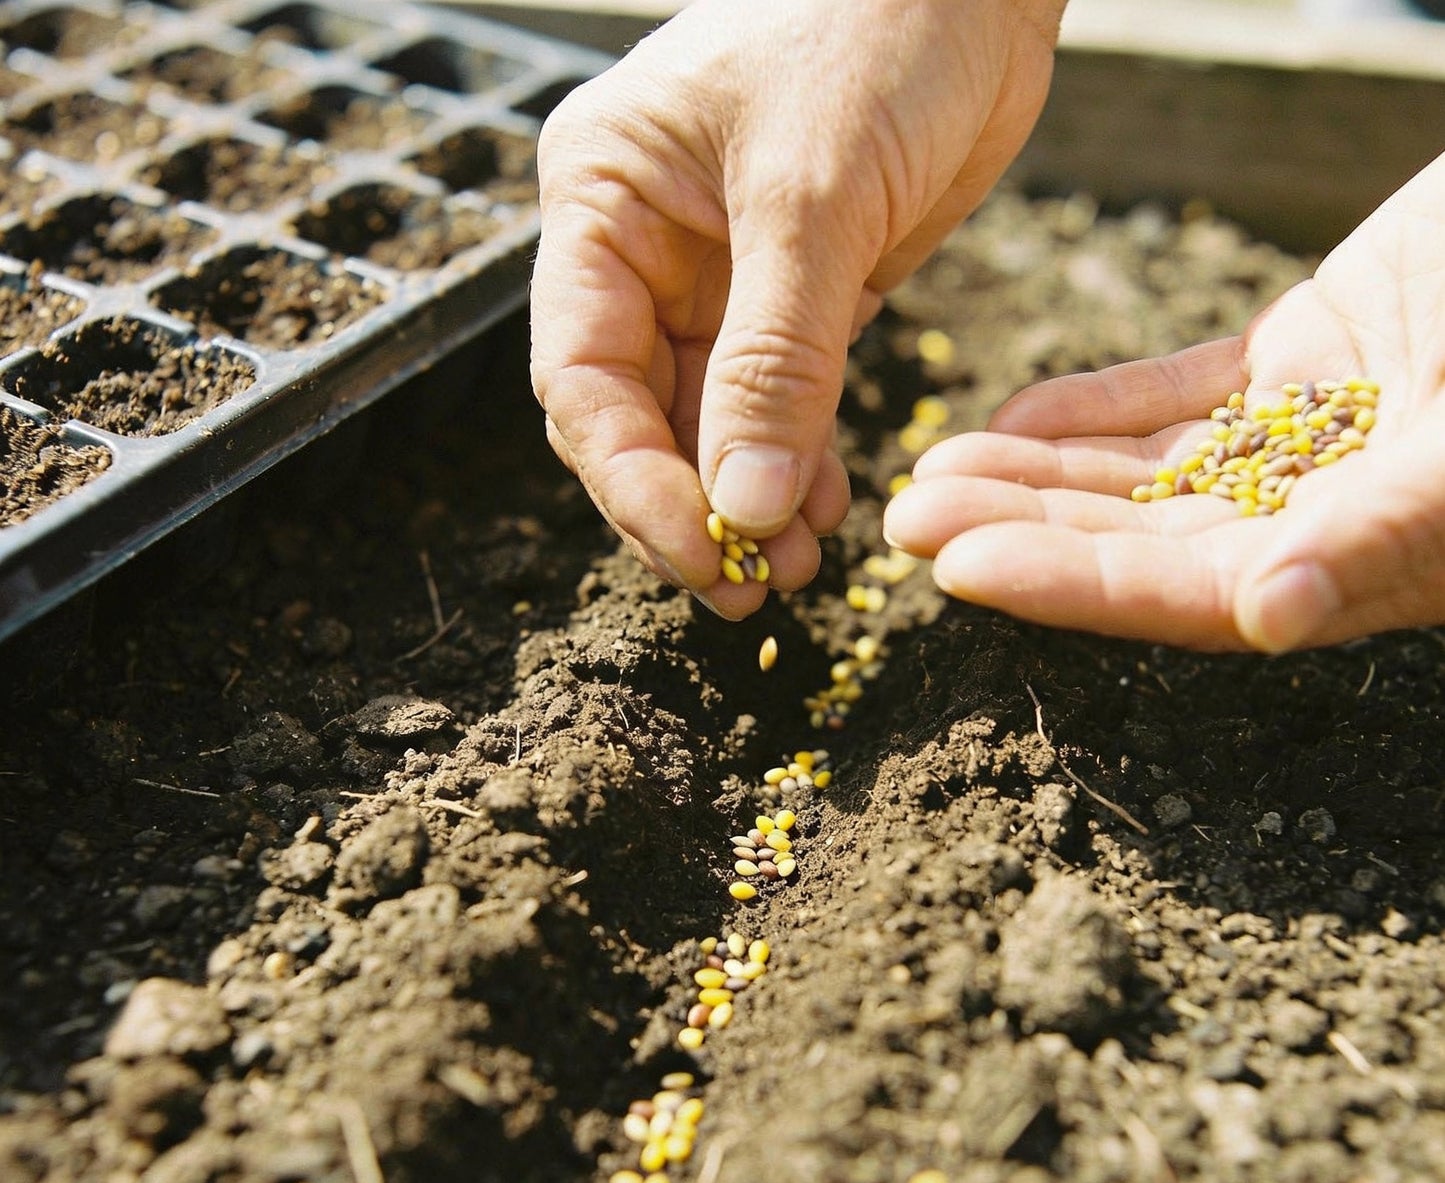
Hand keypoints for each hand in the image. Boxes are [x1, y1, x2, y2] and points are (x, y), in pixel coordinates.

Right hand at [530, 0, 1062, 615]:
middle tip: (747, 588)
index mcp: (602, 201)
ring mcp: (717, 275)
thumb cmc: (878, 22)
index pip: (582, 376)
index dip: (630, 481)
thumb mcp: (816, 197)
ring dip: (747, 502)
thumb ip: (775, 360)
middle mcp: (643, 246)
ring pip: (708, 423)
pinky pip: (777, 404)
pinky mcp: (795, 293)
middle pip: (635, 416)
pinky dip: (797, 464)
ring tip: (797, 566)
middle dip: (689, 507)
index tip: (696, 552)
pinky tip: (827, 510)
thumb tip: (741, 510)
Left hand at [883, 153, 1444, 651]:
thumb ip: (1383, 533)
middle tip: (905, 518)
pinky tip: (1008, 417)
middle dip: (1021, 529)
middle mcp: (1324, 516)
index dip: (1070, 584)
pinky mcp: (1306, 357)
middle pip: (1141, 538)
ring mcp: (1311, 437)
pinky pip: (1177, 392)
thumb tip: (1271, 617)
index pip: (1187, 594)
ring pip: (1145, 469)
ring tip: (927, 467)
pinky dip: (1095, 406)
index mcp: (1364, 564)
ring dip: (1034, 471)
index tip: (959, 569)